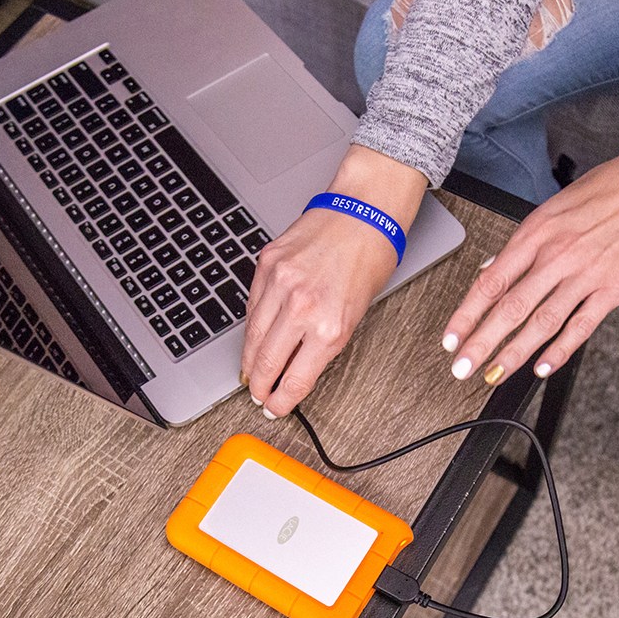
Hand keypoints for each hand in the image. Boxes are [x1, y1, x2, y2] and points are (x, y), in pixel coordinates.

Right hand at [241, 146, 427, 417]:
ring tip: (249, 372)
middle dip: (257, 385)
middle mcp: (301, 307)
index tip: (274, 407)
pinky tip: (254, 336)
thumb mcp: (357, 312)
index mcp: (329, 326)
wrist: (362, 210)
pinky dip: (251, 325)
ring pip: (252, 335)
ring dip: (248, 359)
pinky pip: (251, 305)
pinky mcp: (265, 264)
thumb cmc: (370, 256)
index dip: (281, 401)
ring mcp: (279, 283)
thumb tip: (300, 366)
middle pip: (265, 362)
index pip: (294, 379)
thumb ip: (326, 342)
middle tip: (256, 395)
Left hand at [442, 136, 618, 384]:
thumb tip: (491, 271)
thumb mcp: (551, 209)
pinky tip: (541, 367)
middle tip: (462, 368)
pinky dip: (560, 351)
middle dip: (482, 343)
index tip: (451, 338)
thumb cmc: (605, 192)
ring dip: (515, 354)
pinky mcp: (614, 289)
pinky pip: (581, 326)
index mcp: (536, 234)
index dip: (466, 315)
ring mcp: (586, 275)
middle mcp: (557, 256)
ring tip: (494, 374)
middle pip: (511, 308)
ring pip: (542, 323)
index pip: (491, 283)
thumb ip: (520, 245)